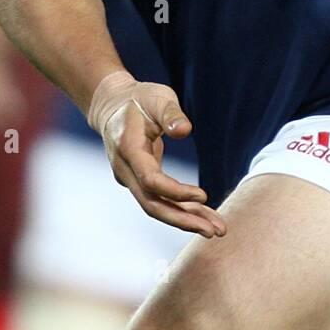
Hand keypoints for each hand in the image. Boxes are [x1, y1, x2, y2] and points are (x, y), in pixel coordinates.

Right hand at [95, 77, 225, 238]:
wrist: (112, 106)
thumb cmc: (139, 98)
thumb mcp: (157, 97)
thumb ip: (171, 113)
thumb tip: (185, 130)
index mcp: (127, 148)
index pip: (150, 180)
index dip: (175, 192)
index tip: (203, 196)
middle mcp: (125, 169)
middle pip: (152, 204)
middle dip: (183, 220)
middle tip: (213, 232)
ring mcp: (130, 178)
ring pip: (157, 206)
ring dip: (186, 220)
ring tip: (216, 229)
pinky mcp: (140, 181)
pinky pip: (160, 200)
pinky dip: (182, 209)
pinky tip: (204, 216)